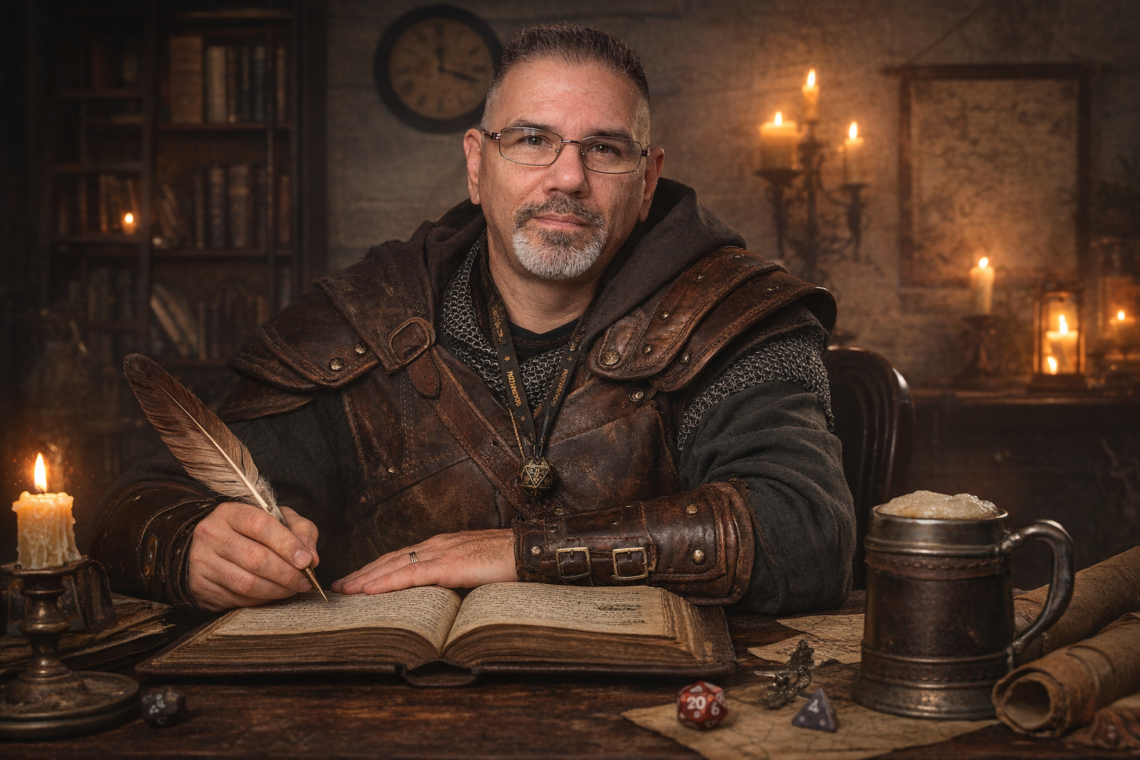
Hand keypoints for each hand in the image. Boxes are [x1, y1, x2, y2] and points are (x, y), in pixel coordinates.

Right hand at [188, 502, 319, 611]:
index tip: (306, 560)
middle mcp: (211, 535)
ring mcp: (202, 562)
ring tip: (293, 589)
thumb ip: (300, 530)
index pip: (261, 526)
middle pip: (256, 558)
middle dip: (287, 573)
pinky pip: (237, 599)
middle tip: (305, 581)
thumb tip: (311, 558)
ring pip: (247, 583)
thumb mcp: (276, 518)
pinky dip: (261, 600)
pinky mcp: (200, 587)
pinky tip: (272, 594)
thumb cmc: (248, 531)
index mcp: (230, 512)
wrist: (204, 546)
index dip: (288, 545)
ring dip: (277, 590)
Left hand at [331, 529, 515, 594]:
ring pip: (395, 565)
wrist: (528, 551)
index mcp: (443, 546)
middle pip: (391, 559)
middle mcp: (437, 545)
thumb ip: (456, 577)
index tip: (358, 579)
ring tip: (346, 589)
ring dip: (367, 578)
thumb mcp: (474, 570)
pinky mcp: (448, 564)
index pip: (402, 557)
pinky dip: (386, 582)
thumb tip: (442, 596)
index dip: (378, 568)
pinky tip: (369, 590)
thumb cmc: (508, 562)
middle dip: (364, 573)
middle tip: (340, 586)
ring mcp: (441, 552)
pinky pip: (411, 574)